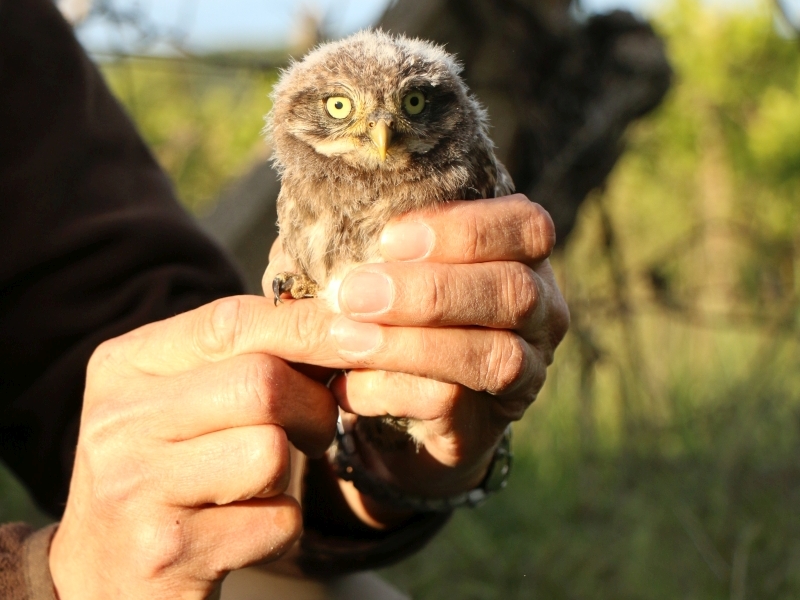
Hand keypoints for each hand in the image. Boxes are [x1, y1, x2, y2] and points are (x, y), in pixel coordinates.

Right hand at [49, 298, 339, 599]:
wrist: (106, 573)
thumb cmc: (167, 468)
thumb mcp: (182, 399)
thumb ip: (241, 356)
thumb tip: (343, 323)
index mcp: (124, 366)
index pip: (231, 322)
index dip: (309, 326)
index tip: (364, 337)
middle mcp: (118, 420)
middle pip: (261, 384)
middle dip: (314, 406)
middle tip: (315, 428)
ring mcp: (135, 488)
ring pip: (270, 451)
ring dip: (291, 471)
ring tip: (261, 483)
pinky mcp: (168, 551)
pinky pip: (276, 520)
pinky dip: (282, 525)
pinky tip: (242, 530)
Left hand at [327, 195, 568, 521]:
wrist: (410, 406)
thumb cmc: (401, 313)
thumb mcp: (398, 271)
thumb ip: (381, 253)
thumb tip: (320, 243)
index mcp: (523, 257)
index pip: (526, 227)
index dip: (463, 229)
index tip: (388, 240)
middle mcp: (541, 312)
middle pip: (514, 293)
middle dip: (430, 292)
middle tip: (353, 293)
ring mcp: (526, 372)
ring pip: (495, 356)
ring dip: (411, 345)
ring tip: (343, 338)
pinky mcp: (487, 423)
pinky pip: (451, 404)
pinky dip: (390, 389)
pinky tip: (346, 385)